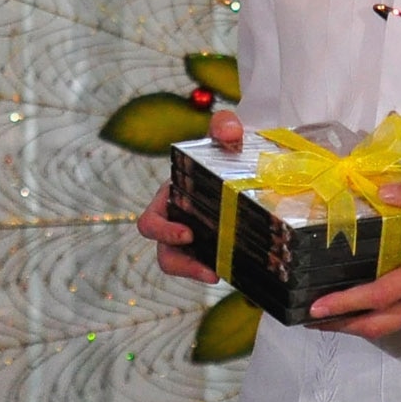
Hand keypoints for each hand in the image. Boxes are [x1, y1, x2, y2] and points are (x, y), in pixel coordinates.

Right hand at [137, 108, 241, 282]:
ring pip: (183, 263)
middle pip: (164, 252)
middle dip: (181, 263)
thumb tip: (229, 132)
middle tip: (208, 268)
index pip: (150, 222)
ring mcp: (195, 237)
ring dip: (196, 273)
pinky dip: (216, 269)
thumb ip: (224, 126)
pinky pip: (207, 264)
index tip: (187, 233)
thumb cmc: (227, 149)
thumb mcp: (225, 135)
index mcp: (170, 198)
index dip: (163, 230)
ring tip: (218, 275)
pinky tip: (235, 272)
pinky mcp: (213, 247)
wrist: (250, 163)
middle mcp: (177, 220)